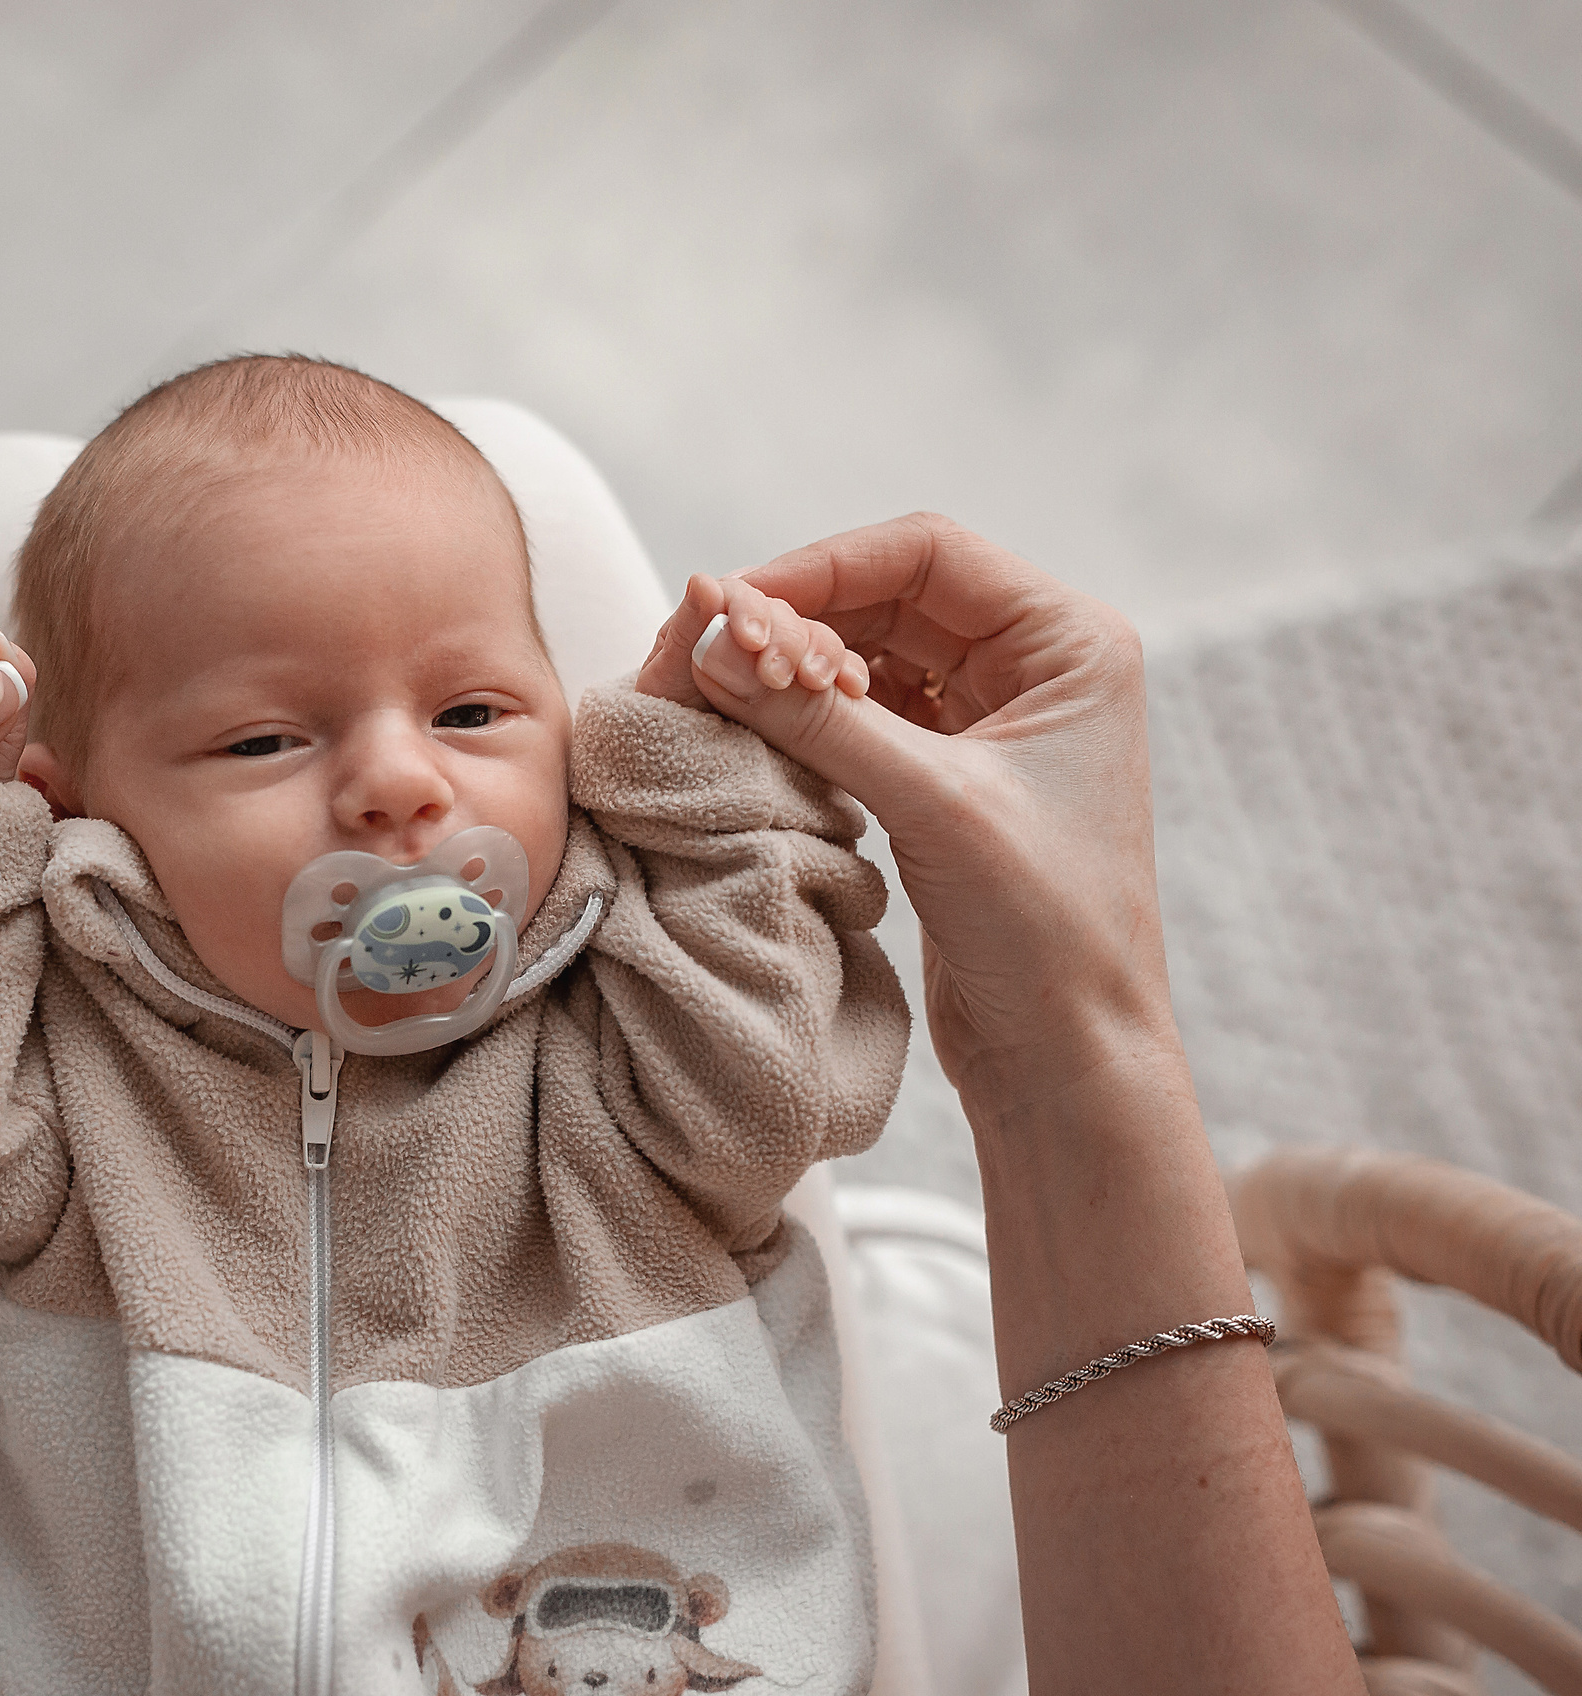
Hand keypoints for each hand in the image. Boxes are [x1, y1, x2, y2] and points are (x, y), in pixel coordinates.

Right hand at [640, 513, 1169, 1107]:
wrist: (1069, 1056)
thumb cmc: (1044, 929)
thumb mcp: (930, 805)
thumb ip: (819, 720)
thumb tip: (712, 645)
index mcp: (1071, 642)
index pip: (927, 551)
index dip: (823, 566)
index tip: (733, 603)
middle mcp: (1039, 664)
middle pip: (891, 594)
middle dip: (802, 618)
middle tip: (715, 653)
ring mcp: (994, 718)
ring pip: (871, 652)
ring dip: (801, 669)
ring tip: (728, 693)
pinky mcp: (950, 773)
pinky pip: (865, 712)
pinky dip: (810, 716)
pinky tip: (762, 733)